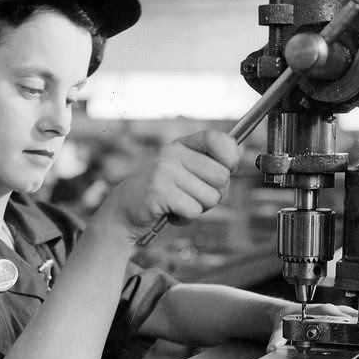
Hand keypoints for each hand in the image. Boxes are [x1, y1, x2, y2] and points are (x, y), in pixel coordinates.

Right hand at [98, 130, 240, 241]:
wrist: (122, 212)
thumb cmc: (159, 195)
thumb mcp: (181, 173)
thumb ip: (207, 166)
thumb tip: (237, 162)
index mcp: (180, 146)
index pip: (218, 139)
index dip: (231, 157)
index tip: (229, 169)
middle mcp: (172, 154)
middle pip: (221, 177)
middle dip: (213, 195)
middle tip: (193, 198)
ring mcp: (164, 171)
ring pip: (210, 197)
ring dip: (198, 209)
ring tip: (178, 205)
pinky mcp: (158, 191)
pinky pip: (193, 211)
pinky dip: (185, 219)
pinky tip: (169, 214)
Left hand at [265, 302, 358, 358]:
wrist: (286, 312)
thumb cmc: (287, 318)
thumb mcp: (280, 330)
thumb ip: (276, 340)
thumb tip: (272, 349)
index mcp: (324, 311)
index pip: (346, 319)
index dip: (357, 335)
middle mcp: (336, 311)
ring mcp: (343, 315)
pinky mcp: (346, 320)